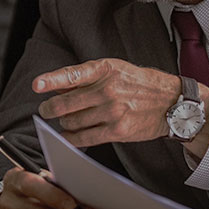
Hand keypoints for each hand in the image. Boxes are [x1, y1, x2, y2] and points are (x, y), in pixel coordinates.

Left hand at [34, 58, 181, 147]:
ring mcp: (113, 112)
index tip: (37, 86)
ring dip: (63, 123)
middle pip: (65, 104)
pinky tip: (67, 136)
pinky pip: (84, 138)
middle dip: (49, 109)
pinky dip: (71, 138)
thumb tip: (55, 87)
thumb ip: (86, 77)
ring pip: (71, 122)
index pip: (72, 74)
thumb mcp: (114, 69)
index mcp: (105, 69)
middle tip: (46, 110)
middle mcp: (107, 90)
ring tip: (66, 120)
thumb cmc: (138, 83)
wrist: (172, 102)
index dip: (51, 80)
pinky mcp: (117, 131)